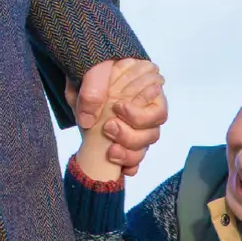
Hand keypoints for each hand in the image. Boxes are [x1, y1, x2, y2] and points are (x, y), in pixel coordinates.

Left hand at [74, 56, 167, 180]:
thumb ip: (93, 88)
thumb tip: (88, 119)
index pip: (158, 112)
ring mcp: (135, 131)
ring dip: (128, 154)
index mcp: (147, 95)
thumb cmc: (95, 71)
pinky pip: (133, 162)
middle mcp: (145, 115)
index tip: (118, 107)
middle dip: (131, 136)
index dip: (140, 115)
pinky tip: (120, 169)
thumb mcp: (92, 71)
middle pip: (152, 135)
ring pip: (143, 150)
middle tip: (108, 127)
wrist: (84, 81)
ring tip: (110, 151)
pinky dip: (128, 166)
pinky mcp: (124, 143)